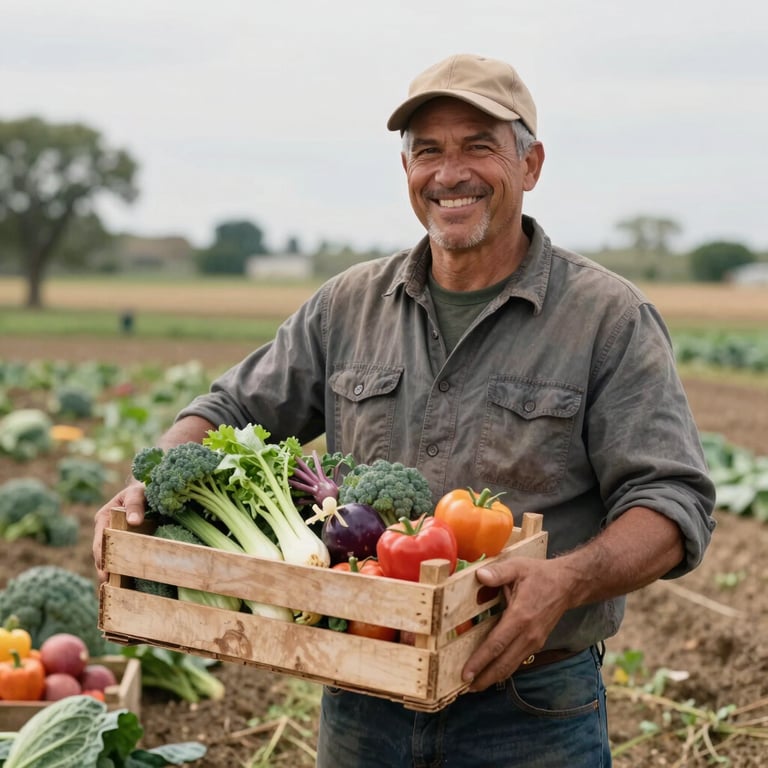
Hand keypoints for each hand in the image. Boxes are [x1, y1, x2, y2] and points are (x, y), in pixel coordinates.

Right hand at [93, 481, 146, 581]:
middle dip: (104, 570)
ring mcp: (114, 537)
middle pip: (102, 554)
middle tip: (109, 586)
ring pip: (110, 558)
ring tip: (116, 592)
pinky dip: (122, 570)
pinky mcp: (125, 543)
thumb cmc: (142, 489)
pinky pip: (121, 558)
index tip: (106, 573)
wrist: (150, 489)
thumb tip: (133, 521)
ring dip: (112, 573)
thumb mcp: (138, 493)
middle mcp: (106, 529)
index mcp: (104, 517)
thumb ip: (135, 504)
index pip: (100, 542)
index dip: (102, 558)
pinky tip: (127, 585)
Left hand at [461, 556, 570, 690]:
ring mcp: (534, 641)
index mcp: (520, 617)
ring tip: (475, 686)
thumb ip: (498, 572)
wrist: (568, 585)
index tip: (466, 673)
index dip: (480, 660)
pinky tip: (492, 672)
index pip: (497, 644)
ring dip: (493, 677)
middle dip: (484, 677)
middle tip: (464, 688)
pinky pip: (517, 660)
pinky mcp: (536, 643)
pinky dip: (504, 669)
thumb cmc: (539, 575)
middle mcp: (528, 634)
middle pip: (503, 663)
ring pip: (511, 665)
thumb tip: (480, 576)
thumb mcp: (518, 567)